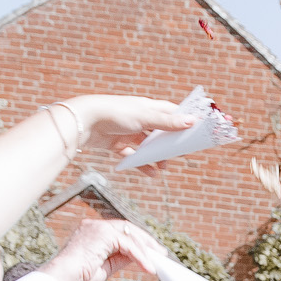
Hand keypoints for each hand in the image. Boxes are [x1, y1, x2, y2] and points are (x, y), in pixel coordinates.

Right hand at [35, 217, 166, 280]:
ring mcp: (99, 227)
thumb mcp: (106, 266)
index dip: (138, 241)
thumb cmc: (79, 276)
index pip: (121, 232)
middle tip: (161, 254)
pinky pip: (128, 244)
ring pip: (130, 236)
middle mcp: (95, 225)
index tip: (152, 252)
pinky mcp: (103, 233)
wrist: (63, 277)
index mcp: (94, 231)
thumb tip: (138, 258)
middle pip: (128, 229)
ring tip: (157, 263)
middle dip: (147, 241)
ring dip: (146, 250)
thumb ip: (121, 258)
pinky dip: (140, 256)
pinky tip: (148, 267)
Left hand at [65, 94, 197, 165]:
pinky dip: (142, 164)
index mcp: (147, 107)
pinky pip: (134, 156)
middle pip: (160, 133)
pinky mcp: (117, 144)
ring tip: (163, 169)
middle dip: (170, 145)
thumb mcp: (144, 118)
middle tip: (181, 156)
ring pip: (148, 147)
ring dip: (156, 158)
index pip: (171, 113)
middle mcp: (139, 118)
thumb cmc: (115, 114)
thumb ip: (167, 122)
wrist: (84, 122)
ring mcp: (128, 132)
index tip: (196, 132)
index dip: (184, 121)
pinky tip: (150, 173)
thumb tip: (192, 121)